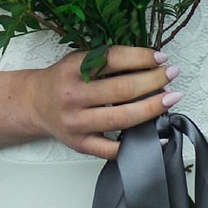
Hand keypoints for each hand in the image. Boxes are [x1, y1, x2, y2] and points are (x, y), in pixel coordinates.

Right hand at [25, 45, 179, 159]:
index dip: (141, 57)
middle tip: (171, 75)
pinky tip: (158, 137)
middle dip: (153, 81)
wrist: (36, 104)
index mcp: (72, 70)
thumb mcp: (78, 60)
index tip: (161, 58)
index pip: (112, 60)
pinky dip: (138, 145)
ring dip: (151, 108)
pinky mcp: (81, 144)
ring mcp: (77, 123)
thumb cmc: (63, 80)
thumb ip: (106, 61)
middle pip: (121, 90)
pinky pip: (113, 149)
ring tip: (170, 98)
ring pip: (120, 118)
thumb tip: (149, 63)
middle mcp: (73, 96)